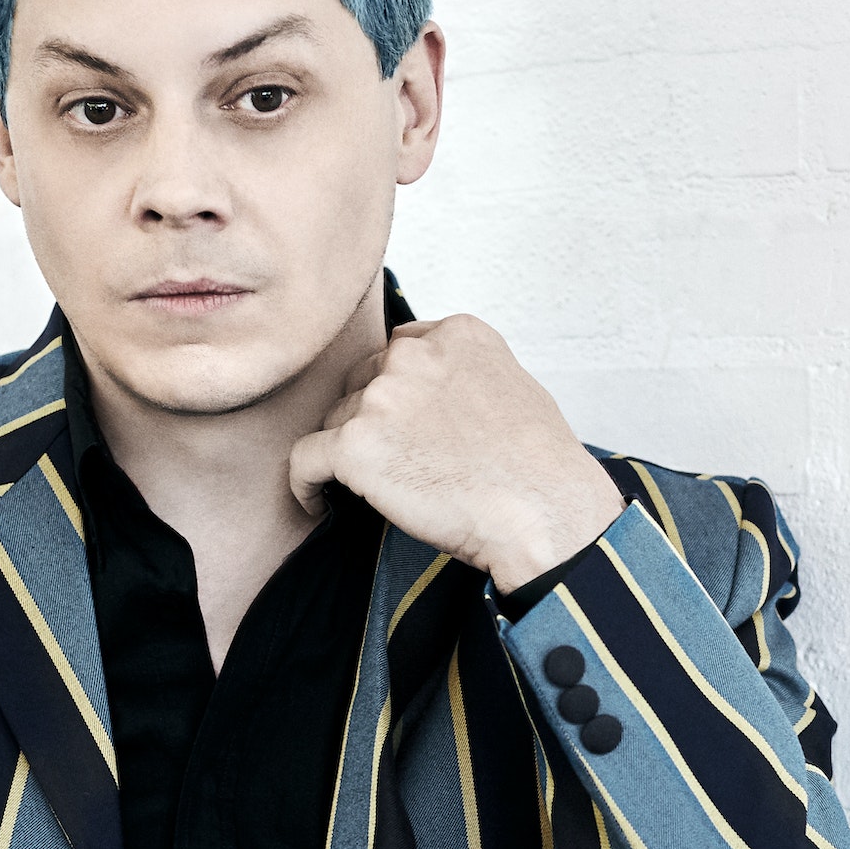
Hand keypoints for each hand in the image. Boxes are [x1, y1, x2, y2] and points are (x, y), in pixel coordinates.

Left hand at [287, 312, 624, 591]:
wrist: (545, 514)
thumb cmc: (540, 467)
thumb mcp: (514, 388)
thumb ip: (464, 374)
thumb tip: (434, 398)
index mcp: (457, 334)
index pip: (400, 350)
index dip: (398, 392)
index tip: (404, 425)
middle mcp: (414, 355)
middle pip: (362, 382)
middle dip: (373, 420)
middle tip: (397, 465)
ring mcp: (381, 397)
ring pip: (336, 420)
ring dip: (350, 453)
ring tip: (379, 490)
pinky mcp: (355, 445)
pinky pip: (304, 460)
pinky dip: (305, 484)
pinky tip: (317, 502)